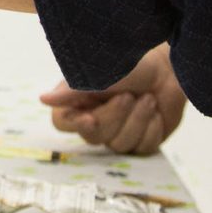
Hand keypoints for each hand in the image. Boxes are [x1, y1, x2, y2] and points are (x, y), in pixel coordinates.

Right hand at [39, 43, 184, 154]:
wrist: (168, 67)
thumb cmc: (130, 63)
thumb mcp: (100, 73)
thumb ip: (72, 88)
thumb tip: (43, 99)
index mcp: (78, 100)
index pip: (62, 123)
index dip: (76, 124)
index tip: (92, 118)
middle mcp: (95, 120)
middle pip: (95, 137)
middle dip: (116, 116)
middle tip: (129, 95)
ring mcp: (119, 133)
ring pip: (120, 145)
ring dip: (138, 119)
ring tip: (148, 98)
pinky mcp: (141, 141)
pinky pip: (143, 148)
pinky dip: (153, 128)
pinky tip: (156, 111)